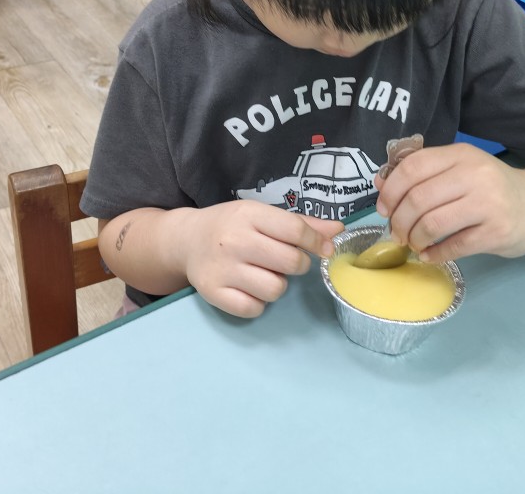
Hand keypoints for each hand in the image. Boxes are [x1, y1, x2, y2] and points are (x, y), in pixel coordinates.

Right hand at [179, 201, 341, 317]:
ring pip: (275, 289)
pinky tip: (249, 288)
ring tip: (263, 274)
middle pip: (291, 262)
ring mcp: (222, 268)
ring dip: (277, 285)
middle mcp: (234, 240)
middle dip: (297, 264)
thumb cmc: (231, 225)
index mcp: (249, 215)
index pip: (295, 230)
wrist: (186, 240)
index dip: (316, 242)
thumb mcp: (261, 215)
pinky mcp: (213, 293)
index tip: (323, 249)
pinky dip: (257, 303)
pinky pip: (253, 308)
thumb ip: (300, 224)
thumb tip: (338, 231)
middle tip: (285, 261)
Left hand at [375, 143, 524, 263]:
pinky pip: (453, 247)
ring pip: (432, 224)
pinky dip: (434, 254)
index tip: (384, 208)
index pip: (412, 167)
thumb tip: (379, 184)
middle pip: (418, 198)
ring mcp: (489, 204)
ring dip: (414, 239)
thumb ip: (423, 174)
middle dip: (399, 220)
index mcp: (461, 155)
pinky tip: (429, 255)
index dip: (390, 190)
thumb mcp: (461, 170)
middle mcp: (475, 175)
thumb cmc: (493, 187)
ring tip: (413, 243)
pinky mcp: (497, 232)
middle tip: (397, 232)